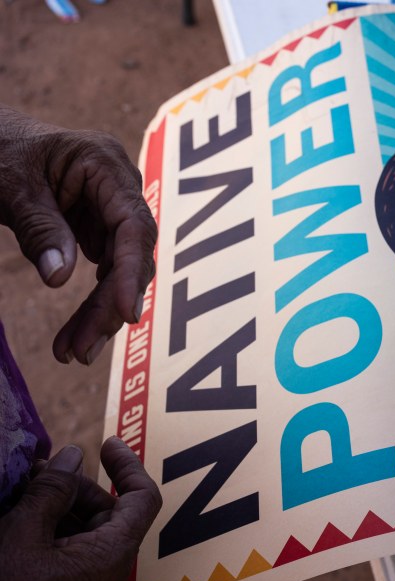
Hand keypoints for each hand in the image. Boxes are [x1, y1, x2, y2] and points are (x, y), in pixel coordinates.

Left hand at [0, 105, 156, 364]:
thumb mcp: (9, 185)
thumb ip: (38, 227)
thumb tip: (59, 278)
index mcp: (106, 165)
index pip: (133, 224)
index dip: (132, 271)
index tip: (126, 313)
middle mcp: (120, 188)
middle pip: (131, 255)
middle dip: (109, 304)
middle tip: (82, 349)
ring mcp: (112, 211)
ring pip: (120, 270)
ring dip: (100, 313)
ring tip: (73, 352)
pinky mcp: (100, 230)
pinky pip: (104, 272)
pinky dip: (91, 304)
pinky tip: (76, 335)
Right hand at [0, 437, 161, 580]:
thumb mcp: (21, 538)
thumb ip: (50, 493)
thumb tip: (72, 456)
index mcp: (112, 552)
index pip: (142, 498)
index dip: (128, 466)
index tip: (107, 443)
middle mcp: (106, 566)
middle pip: (107, 509)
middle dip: (73, 486)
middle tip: (36, 470)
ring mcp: (85, 580)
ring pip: (81, 528)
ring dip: (55, 506)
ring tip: (20, 490)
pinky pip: (63, 549)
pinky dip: (46, 528)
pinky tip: (17, 515)